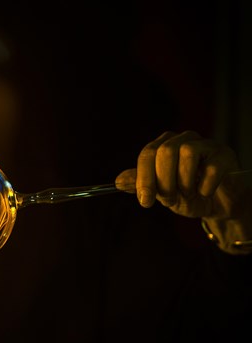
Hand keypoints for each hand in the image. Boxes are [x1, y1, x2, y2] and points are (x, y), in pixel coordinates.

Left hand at [115, 130, 251, 254]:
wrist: (218, 205)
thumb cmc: (187, 195)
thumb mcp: (160, 192)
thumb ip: (140, 185)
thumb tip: (118, 181)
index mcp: (164, 145)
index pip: (147, 154)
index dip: (144, 178)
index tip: (145, 201)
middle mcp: (183, 139)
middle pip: (164, 151)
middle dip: (164, 181)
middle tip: (169, 200)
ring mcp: (205, 144)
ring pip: (187, 153)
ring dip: (185, 183)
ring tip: (189, 194)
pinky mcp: (224, 154)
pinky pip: (211, 167)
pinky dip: (205, 186)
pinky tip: (205, 192)